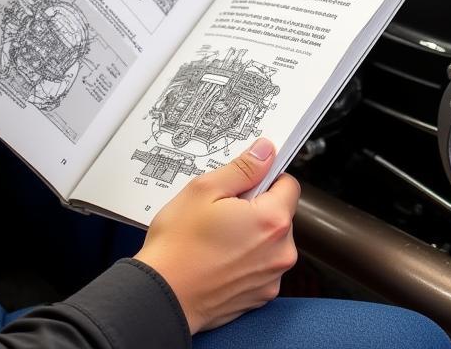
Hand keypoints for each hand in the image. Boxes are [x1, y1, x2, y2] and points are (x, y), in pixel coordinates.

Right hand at [136, 138, 299, 333]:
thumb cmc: (177, 247)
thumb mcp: (204, 190)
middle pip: (280, 214)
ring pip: (270, 241)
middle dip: (257, 208)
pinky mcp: (260, 297)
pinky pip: (261, 267)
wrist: (161, 298)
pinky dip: (246, 260)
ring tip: (217, 238)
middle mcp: (281, 252)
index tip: (245, 184)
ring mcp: (271, 278)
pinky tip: (219, 258)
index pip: (289, 184)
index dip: (266, 179)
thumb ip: (243, 168)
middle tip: (223, 212)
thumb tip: (265, 152)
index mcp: (272, 220)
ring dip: (252, 235)